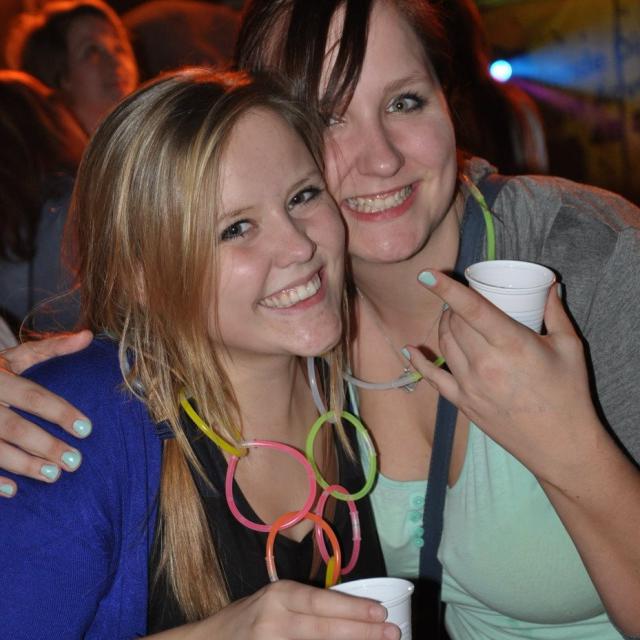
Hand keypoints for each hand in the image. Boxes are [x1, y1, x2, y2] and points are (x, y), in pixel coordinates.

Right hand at [0, 330, 92, 496]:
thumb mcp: (13, 355)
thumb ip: (50, 348)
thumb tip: (88, 336)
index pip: (32, 396)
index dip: (60, 412)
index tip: (87, 429)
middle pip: (14, 427)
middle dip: (45, 445)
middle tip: (75, 461)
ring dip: (24, 465)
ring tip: (54, 475)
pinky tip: (14, 490)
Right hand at [181, 580, 399, 639]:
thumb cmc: (249, 617)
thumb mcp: (276, 600)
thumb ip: (306, 605)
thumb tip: (351, 613)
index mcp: (278, 595)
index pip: (320, 602)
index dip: (352, 608)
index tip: (380, 612)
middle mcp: (274, 620)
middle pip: (323, 630)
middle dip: (361, 632)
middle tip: (391, 632)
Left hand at [409, 270, 601, 481]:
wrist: (561, 446)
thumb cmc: (569, 395)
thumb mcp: (569, 347)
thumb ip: (555, 312)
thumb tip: (548, 284)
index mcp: (512, 345)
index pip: (472, 310)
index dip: (448, 290)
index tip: (427, 275)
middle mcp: (485, 364)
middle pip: (454, 324)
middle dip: (452, 306)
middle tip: (461, 299)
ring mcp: (469, 385)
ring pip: (444, 344)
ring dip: (444, 326)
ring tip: (453, 318)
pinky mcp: (462, 403)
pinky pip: (432, 377)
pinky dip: (418, 361)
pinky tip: (409, 348)